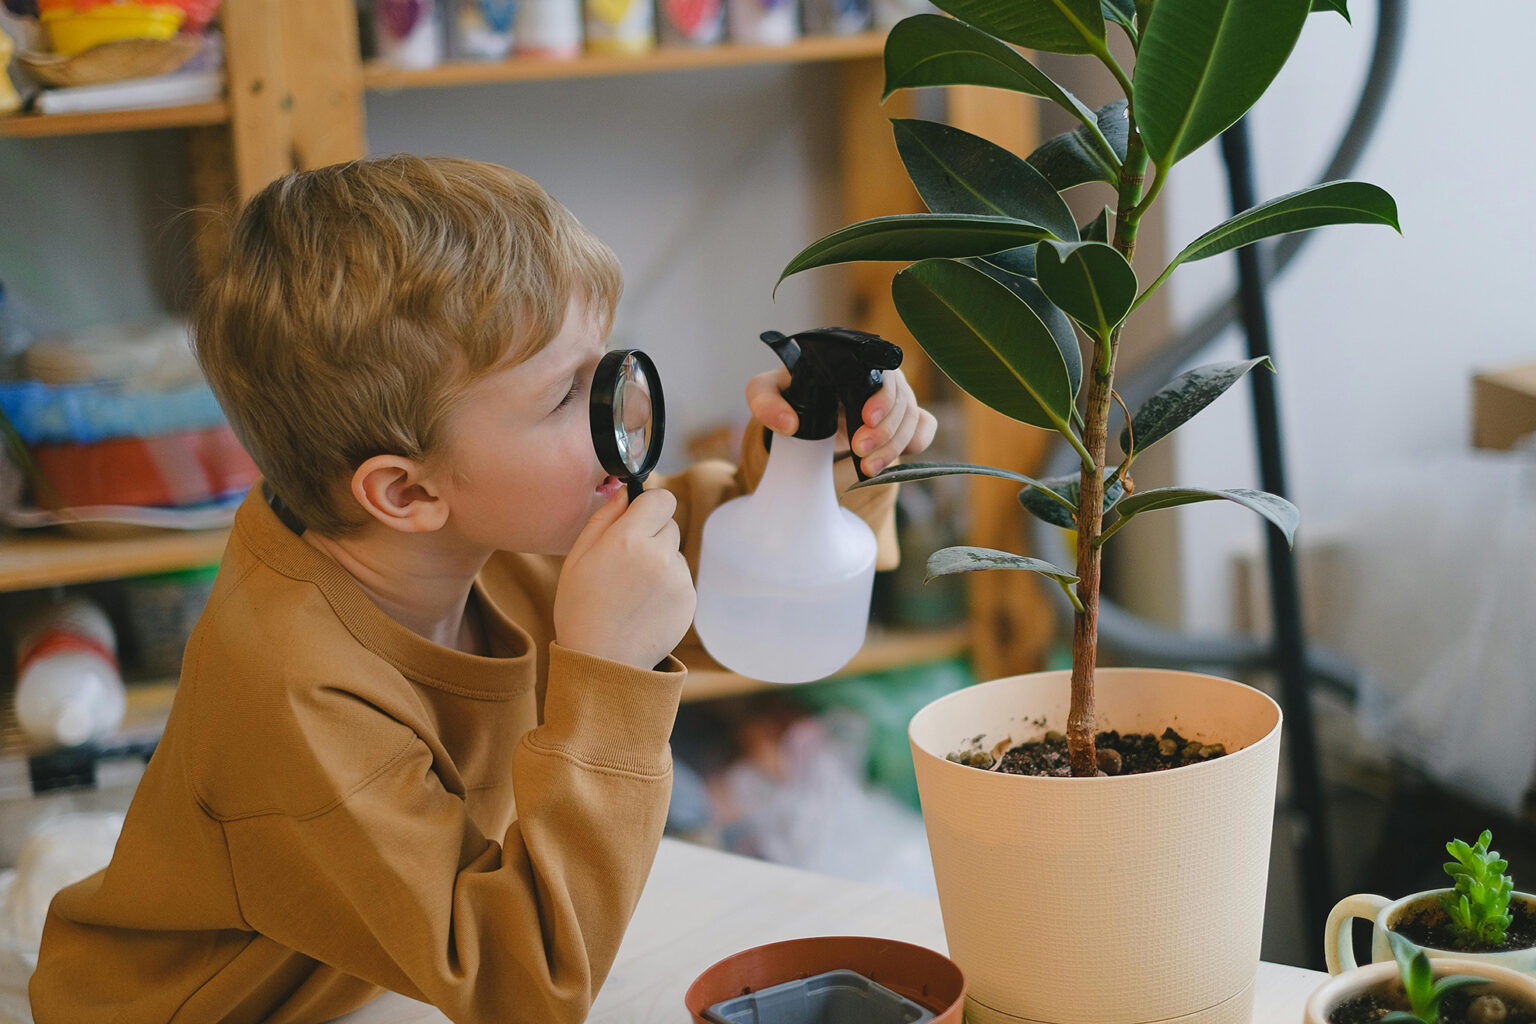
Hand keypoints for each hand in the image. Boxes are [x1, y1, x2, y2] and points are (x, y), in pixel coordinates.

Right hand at [554, 489, 695, 669]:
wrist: (603, 661)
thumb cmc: (581, 608)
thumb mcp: (578, 557)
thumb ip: (604, 518)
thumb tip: (626, 492)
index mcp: (629, 539)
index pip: (662, 498)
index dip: (649, 505)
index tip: (637, 518)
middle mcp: (660, 555)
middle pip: (669, 523)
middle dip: (651, 533)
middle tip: (626, 561)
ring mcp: (678, 579)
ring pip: (674, 552)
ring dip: (659, 560)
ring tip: (632, 589)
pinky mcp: (689, 599)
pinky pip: (680, 577)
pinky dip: (666, 585)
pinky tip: (644, 604)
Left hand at [746, 366, 937, 475]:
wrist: (805, 409)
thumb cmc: (790, 393)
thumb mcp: (767, 392)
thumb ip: (765, 401)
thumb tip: (789, 424)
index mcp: (854, 361)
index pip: (883, 372)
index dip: (882, 398)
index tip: (866, 420)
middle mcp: (880, 375)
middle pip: (902, 399)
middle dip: (885, 431)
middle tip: (859, 451)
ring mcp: (895, 397)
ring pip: (913, 418)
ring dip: (894, 446)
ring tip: (869, 468)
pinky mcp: (901, 419)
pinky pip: (924, 427)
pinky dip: (916, 443)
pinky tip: (893, 460)